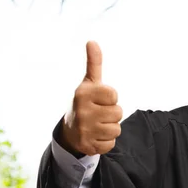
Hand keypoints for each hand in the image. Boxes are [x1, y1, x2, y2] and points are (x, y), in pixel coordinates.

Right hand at [59, 41, 122, 155]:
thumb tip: (92, 41)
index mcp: (83, 93)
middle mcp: (82, 111)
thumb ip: (94, 64)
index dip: (110, 98)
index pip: (114, 95)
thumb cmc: (85, 103)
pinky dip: (106, 141)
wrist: (69, 131)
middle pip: (118, 113)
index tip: (100, 99)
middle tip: (98, 114)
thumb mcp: (89, 83)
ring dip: (110, 128)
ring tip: (97, 125)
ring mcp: (84, 129)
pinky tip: (95, 136)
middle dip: (111, 114)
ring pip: (116, 129)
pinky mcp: (88, 145)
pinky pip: (111, 144)